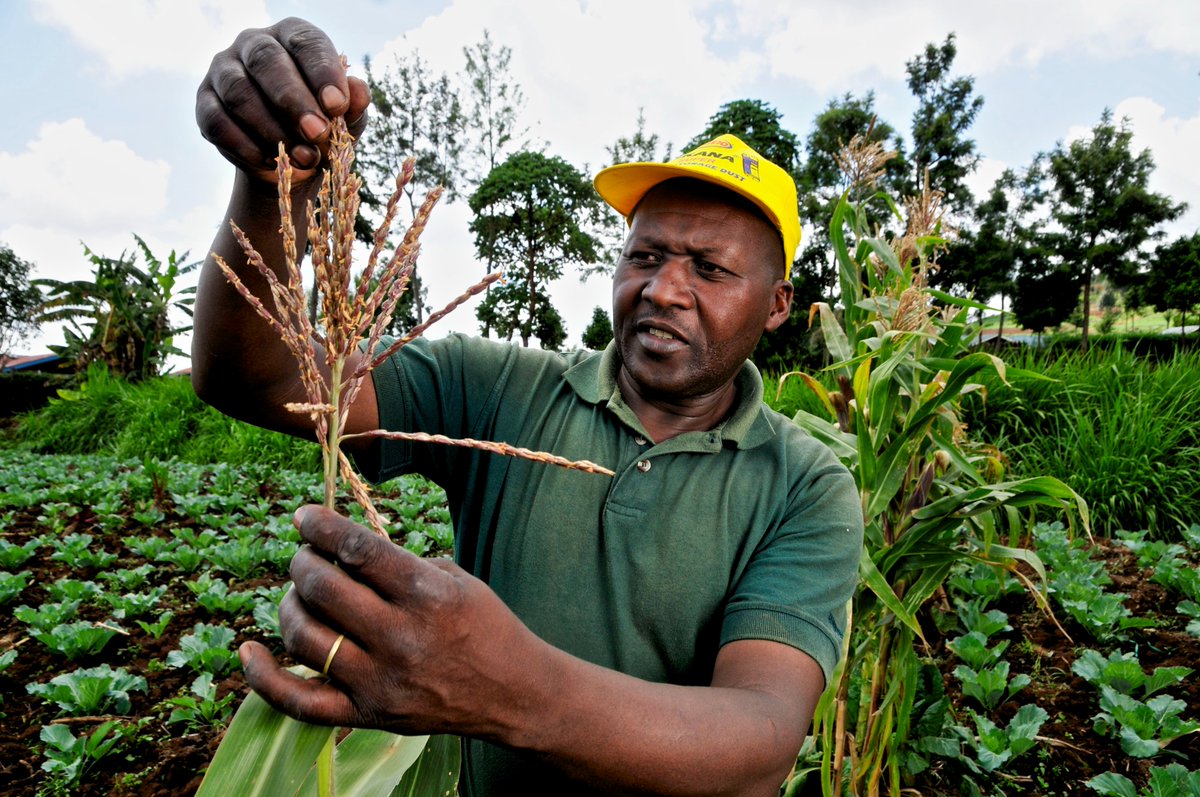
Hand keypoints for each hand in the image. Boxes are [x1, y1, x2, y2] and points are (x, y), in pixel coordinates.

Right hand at [196, 17, 370, 184]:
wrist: (289, 158)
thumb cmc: (322, 124)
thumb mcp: (346, 117)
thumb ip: (354, 103)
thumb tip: (358, 91)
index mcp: (293, 36)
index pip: (306, 43)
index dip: (322, 73)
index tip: (337, 106)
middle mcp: (254, 44)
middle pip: (267, 62)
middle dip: (294, 101)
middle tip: (317, 133)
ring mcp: (224, 71)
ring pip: (239, 92)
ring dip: (272, 129)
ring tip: (303, 157)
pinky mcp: (205, 103)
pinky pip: (217, 121)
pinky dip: (244, 146)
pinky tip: (270, 162)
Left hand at [240, 505, 546, 739]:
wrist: (513, 692)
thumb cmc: (483, 624)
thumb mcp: (452, 579)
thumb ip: (397, 564)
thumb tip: (336, 547)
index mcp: (426, 595)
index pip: (355, 548)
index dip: (319, 525)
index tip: (303, 516)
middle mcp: (399, 638)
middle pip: (322, 588)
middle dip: (302, 561)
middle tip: (305, 556)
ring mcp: (379, 681)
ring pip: (304, 636)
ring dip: (290, 604)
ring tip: (299, 593)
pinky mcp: (366, 714)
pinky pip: (299, 701)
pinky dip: (264, 678)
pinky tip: (249, 651)